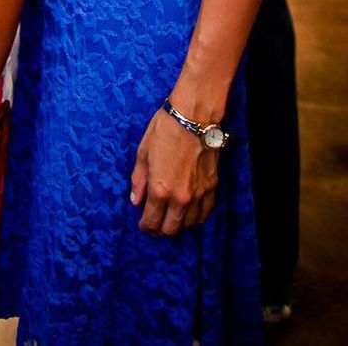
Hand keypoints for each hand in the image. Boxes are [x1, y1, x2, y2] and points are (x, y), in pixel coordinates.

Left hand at [130, 109, 219, 235]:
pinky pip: (204, 213)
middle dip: (160, 230)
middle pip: (170, 229)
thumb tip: (136, 200)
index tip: (142, 224)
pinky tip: (188, 212)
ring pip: (188, 224)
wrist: (194, 117)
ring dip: (177, 224)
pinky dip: (195, 217)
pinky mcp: (212, 188)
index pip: (151, 222)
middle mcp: (180, 198)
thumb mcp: (143, 153)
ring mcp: (198, 195)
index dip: (145, 227)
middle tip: (154, 225)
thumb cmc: (165, 130)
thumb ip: (139, 181)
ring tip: (170, 217)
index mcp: (160, 190)